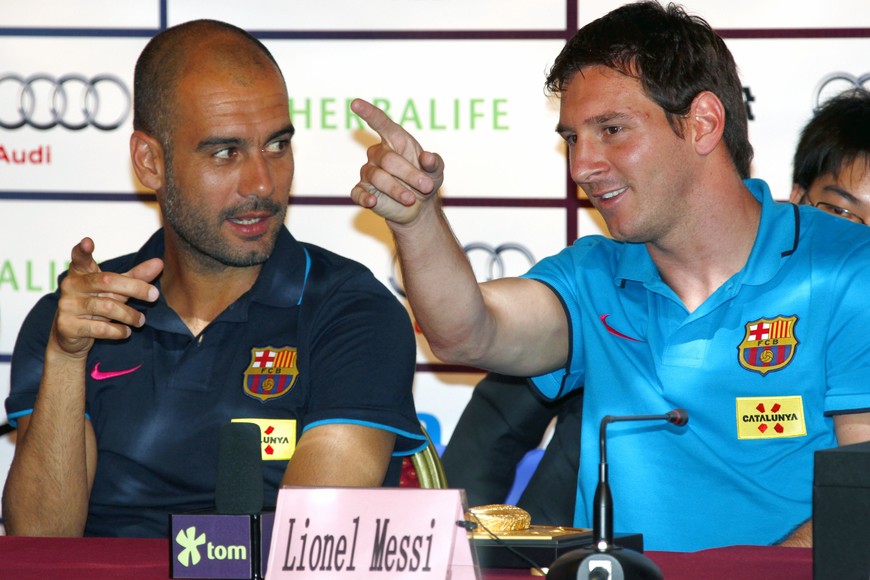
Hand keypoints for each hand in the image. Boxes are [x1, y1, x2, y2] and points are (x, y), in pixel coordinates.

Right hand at [52, 237, 162, 358]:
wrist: (72, 335)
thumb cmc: (97, 302)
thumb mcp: (116, 288)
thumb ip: (136, 276)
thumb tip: (159, 262)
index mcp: (81, 272)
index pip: (80, 258)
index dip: (82, 250)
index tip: (87, 242)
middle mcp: (71, 286)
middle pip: (107, 282)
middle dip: (135, 288)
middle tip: (154, 295)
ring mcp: (67, 305)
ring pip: (107, 307)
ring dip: (130, 315)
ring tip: (141, 320)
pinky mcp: (68, 326)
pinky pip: (99, 328)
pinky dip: (118, 331)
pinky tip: (126, 332)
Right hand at [350, 98, 444, 224]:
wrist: (420, 208)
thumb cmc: (425, 180)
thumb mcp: (436, 171)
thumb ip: (435, 162)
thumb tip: (428, 157)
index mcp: (394, 141)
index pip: (380, 122)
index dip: (369, 112)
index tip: (355, 103)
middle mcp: (377, 154)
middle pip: (388, 159)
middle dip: (409, 174)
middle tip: (427, 186)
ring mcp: (368, 173)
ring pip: (378, 178)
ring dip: (397, 189)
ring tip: (411, 199)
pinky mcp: (362, 192)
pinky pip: (359, 193)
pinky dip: (365, 198)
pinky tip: (373, 201)